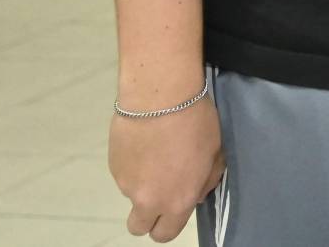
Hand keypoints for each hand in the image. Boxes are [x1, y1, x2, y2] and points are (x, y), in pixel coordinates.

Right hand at [110, 97, 224, 242]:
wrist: (160, 96)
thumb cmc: (196, 122)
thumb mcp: (215, 153)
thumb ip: (205, 181)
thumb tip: (195, 193)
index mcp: (178, 201)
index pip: (166, 234)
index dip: (168, 225)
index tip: (173, 209)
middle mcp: (149, 199)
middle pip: (138, 227)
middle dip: (147, 216)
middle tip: (158, 191)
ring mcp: (127, 183)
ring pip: (132, 195)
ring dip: (142, 183)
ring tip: (156, 152)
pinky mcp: (113, 165)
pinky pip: (124, 173)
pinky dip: (132, 164)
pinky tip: (144, 141)